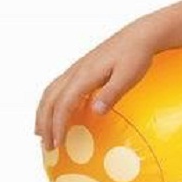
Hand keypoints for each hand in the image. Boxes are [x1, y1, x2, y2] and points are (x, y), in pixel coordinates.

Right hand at [35, 20, 159, 152]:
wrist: (139, 36)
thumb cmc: (137, 56)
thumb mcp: (129, 76)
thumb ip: (112, 93)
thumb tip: (96, 112)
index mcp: (84, 75)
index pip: (63, 104)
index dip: (57, 125)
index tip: (57, 143)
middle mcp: (75, 72)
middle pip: (50, 100)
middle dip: (45, 123)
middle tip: (47, 146)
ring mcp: (76, 69)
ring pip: (50, 93)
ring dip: (43, 114)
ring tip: (42, 133)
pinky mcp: (80, 69)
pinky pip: (57, 88)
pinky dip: (50, 103)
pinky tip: (55, 113)